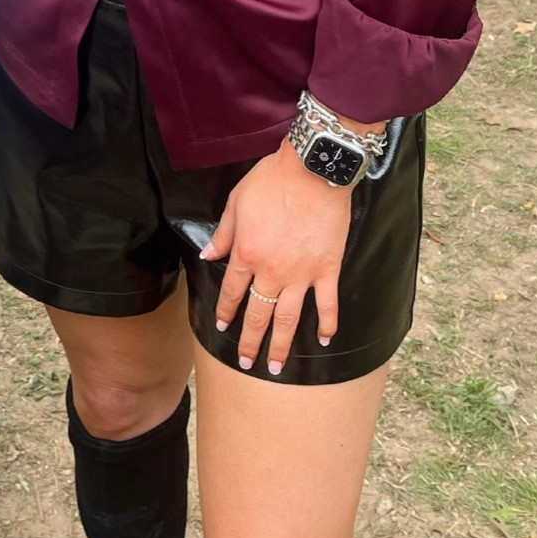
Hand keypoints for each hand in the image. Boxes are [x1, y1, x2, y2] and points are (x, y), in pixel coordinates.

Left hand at [200, 140, 353, 373]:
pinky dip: (327, 324)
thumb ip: (223, 234)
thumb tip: (208, 256)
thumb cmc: (271, 181)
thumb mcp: (236, 202)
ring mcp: (302, 274)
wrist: (313, 171)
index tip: (222, 326)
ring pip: (288, 318)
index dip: (225, 310)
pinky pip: (327, 304)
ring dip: (281, 345)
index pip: (232, 291)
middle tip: (246, 363)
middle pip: (258, 314)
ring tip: (275, 367)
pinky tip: (322, 341)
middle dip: (250, 341)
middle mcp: (272, 271)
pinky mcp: (327, 269)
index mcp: (247, 254)